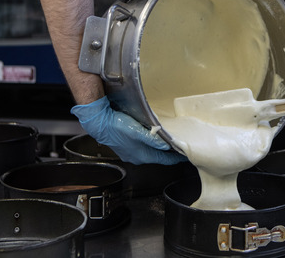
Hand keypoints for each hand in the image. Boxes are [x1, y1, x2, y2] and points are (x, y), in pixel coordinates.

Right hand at [71, 96, 186, 164]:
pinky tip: (154, 139)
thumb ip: (153, 139)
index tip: (185, 155)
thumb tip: (166, 145)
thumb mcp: (137, 131)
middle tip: (180, 147)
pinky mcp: (126, 147)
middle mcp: (136, 157)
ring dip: (160, 149)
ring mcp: (131, 153)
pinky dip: (152, 146)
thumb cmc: (116, 126)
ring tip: (170, 143)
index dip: (176, 158)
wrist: (99, 123)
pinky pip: (143, 149)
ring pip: (150, 153)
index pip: (164, 160)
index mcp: (141, 155)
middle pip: (158, 157)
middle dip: (169, 154)